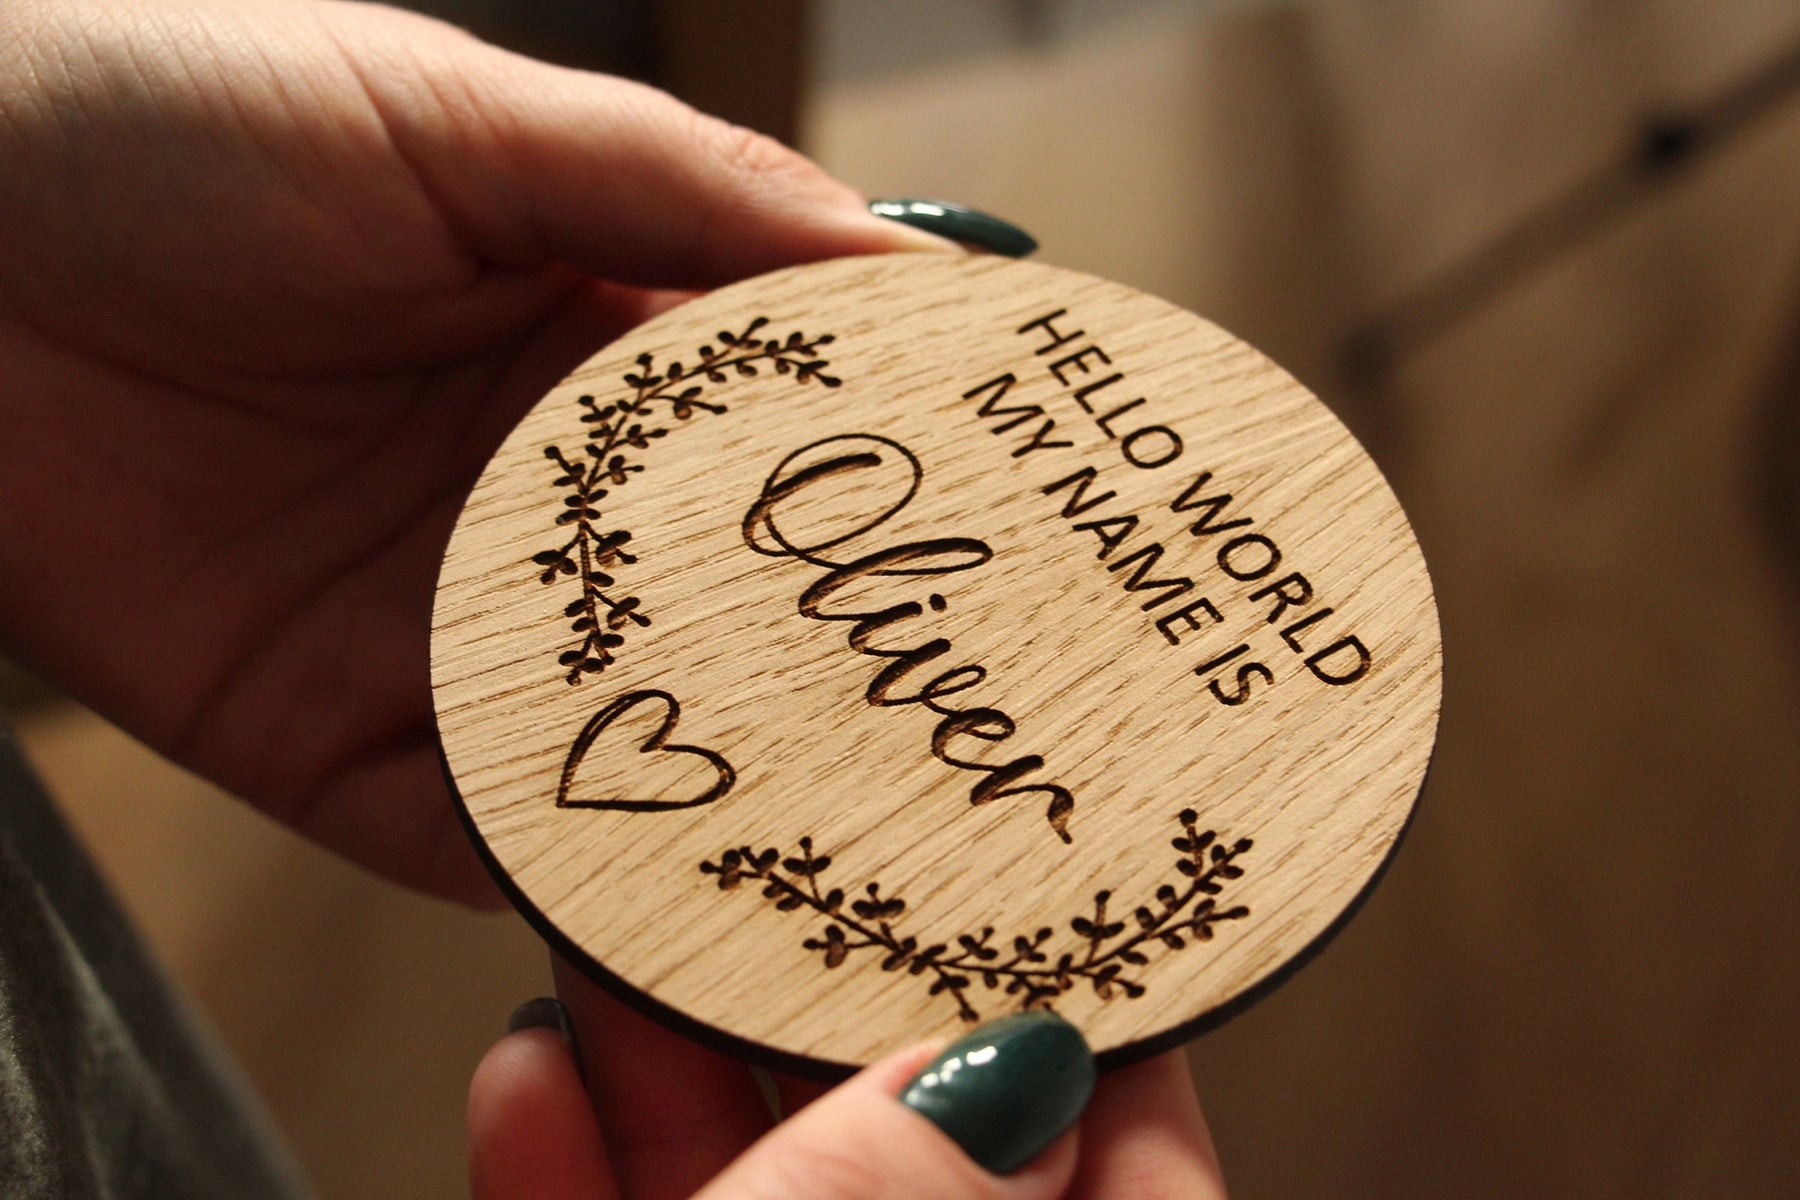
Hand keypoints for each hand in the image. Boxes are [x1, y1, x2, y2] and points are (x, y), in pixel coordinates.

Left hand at [0, 0, 944, 902]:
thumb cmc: (171, 124)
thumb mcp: (450, 117)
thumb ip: (680, 190)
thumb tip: (915, 265)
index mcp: (597, 348)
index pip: (801, 433)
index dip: (916, 470)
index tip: (1041, 515)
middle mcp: (551, 507)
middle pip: (738, 611)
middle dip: (848, 663)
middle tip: (987, 711)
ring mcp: (451, 631)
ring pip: (635, 738)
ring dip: (733, 784)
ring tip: (857, 829)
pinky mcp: (337, 743)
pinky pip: (477, 834)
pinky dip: (563, 871)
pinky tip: (656, 886)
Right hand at [468, 960, 1228, 1198]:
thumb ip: (905, 1193)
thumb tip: (1019, 1069)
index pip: (1141, 1165)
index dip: (1100, 1019)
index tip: (1041, 887)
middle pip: (916, 1152)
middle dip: (830, 1005)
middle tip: (800, 862)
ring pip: (755, 1190)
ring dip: (671, 1067)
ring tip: (625, 929)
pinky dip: (571, 1172)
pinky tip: (527, 1073)